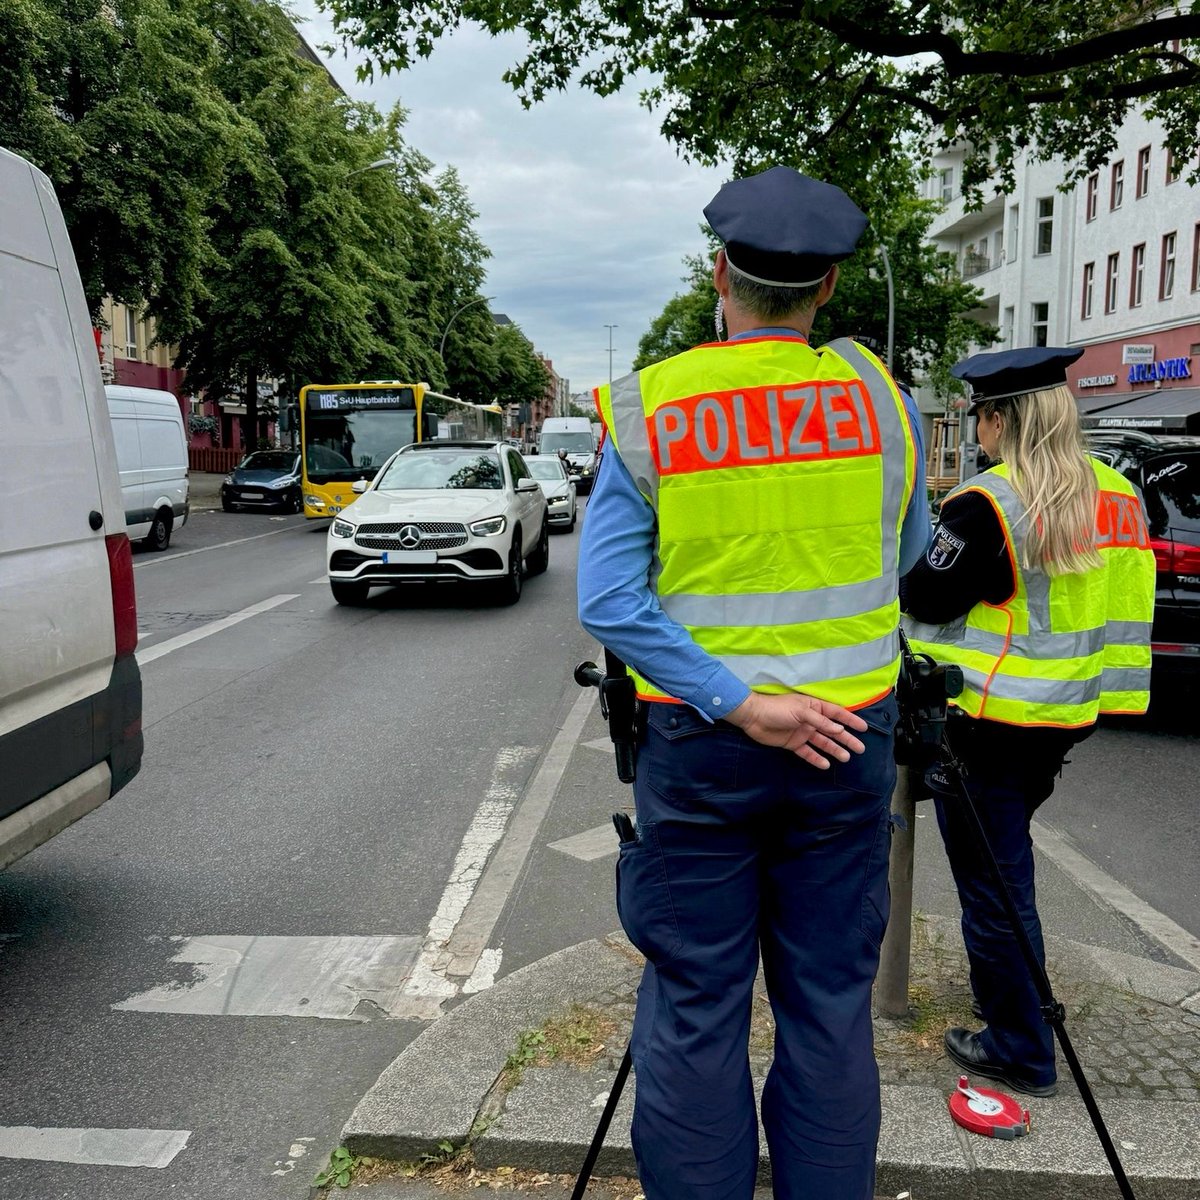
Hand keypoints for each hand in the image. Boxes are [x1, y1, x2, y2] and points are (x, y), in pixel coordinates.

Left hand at [725, 691, 867, 767]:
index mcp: (814, 708)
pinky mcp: (793, 744)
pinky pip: (808, 752)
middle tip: (860, 749)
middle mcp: (811, 721)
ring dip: (834, 750)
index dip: (851, 721)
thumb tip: (839, 730)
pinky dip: (816, 758)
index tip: (864, 728)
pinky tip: (826, 764)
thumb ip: (821, 721)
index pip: (837, 714)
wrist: (754, 717)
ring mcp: (802, 733)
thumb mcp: (801, 711)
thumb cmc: (778, 708)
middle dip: (847, 739)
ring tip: (846, 758)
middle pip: (832, 731)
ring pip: (823, 743)